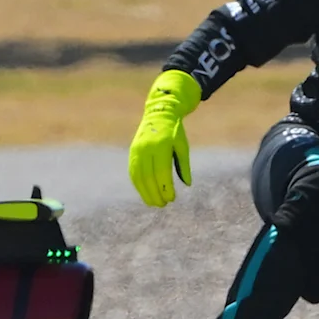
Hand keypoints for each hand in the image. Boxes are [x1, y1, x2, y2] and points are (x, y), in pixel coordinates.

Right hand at [128, 70, 200, 207]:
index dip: (166, 188)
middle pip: (149, 177)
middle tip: (163, 205)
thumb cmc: (174, 132)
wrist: (158, 114)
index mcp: (162, 145)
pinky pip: (133, 172)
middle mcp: (147, 148)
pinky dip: (138, 185)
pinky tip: (144, 193)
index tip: (172, 198)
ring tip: (153, 203)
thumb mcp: (183, 146)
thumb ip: (184, 165)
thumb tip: (187, 184)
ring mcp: (137, 150)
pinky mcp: (132, 152)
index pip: (162, 172)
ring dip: (145, 193)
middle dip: (156, 193)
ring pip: (139, 177)